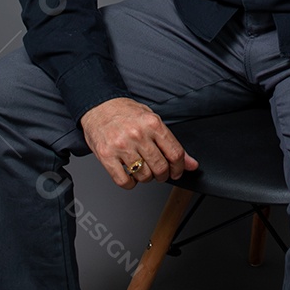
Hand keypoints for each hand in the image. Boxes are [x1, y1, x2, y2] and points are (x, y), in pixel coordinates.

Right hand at [80, 97, 198, 189]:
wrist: (99, 106)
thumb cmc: (126, 112)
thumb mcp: (152, 120)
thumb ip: (171, 142)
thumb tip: (191, 164)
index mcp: (152, 123)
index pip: (175, 153)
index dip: (180, 167)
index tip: (177, 171)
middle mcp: (138, 134)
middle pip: (160, 167)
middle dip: (163, 175)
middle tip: (160, 172)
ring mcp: (121, 146)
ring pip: (144, 176)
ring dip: (146, 178)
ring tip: (142, 168)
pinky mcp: (106, 156)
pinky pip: (124, 181)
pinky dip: (131, 183)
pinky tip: (131, 175)